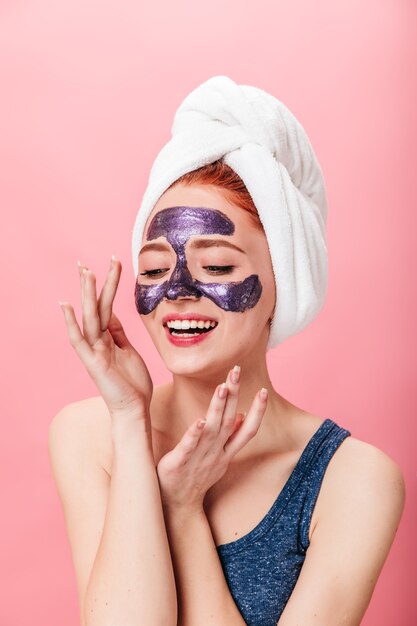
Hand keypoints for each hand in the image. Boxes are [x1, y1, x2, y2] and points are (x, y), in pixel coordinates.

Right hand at [59, 256, 152, 422]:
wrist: (135, 408)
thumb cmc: (132, 382)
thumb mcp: (128, 350)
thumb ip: (118, 333)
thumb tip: (114, 315)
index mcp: (108, 337)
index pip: (107, 306)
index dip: (108, 285)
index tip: (111, 264)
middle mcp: (98, 341)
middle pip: (95, 307)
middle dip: (92, 284)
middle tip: (85, 262)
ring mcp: (94, 351)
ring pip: (89, 317)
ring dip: (87, 295)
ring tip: (85, 272)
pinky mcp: (93, 362)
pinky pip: (79, 340)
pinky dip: (72, 323)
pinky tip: (66, 306)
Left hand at [156, 366, 267, 510]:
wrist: (177, 505)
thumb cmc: (196, 476)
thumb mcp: (219, 458)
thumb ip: (230, 437)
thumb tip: (242, 415)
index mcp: (226, 451)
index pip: (247, 430)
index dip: (257, 411)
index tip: (264, 392)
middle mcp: (216, 453)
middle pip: (230, 421)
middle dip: (234, 395)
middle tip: (236, 371)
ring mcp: (199, 458)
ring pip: (213, 430)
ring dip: (218, 408)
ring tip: (222, 387)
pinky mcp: (179, 463)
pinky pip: (189, 446)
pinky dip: (195, 434)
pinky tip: (199, 420)